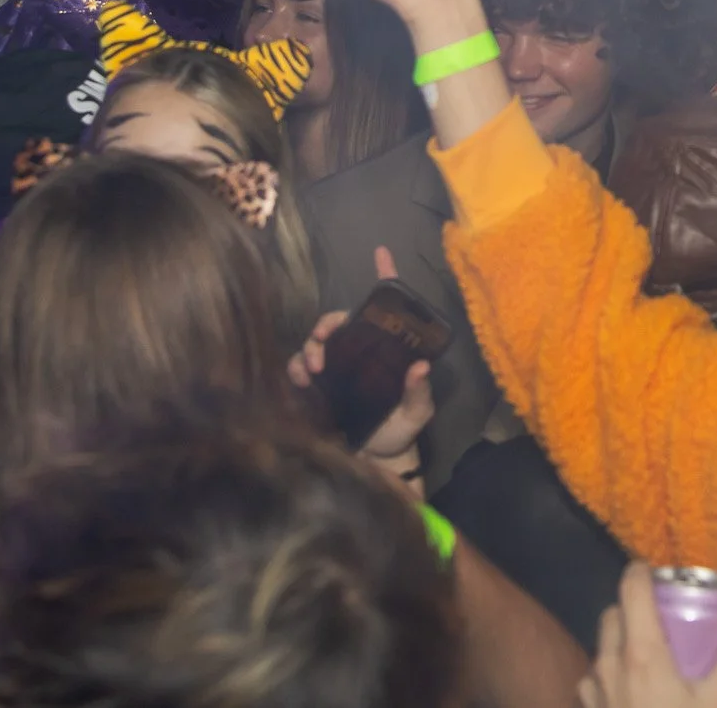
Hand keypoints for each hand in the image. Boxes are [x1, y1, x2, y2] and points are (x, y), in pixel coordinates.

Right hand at [287, 248, 435, 463]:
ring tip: (314, 369)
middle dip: (327, 323)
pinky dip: (295, 369)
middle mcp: (359, 353)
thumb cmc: (401, 429)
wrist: (378, 461)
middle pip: (338, 321)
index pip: (385, 309)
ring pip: (316, 342)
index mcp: (386, 350)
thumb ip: (419, 392)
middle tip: (325, 338)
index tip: (382, 253)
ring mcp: (337, 369)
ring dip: (310, 347)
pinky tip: (301, 381)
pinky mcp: (317, 388)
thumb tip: (421, 367)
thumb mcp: (417, 412)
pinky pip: (299, 369)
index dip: (385, 278)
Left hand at [577, 564, 716, 707]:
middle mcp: (609, 663)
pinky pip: (592, 679)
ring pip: (600, 647)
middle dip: (633, 606)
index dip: (641, 570)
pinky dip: (608, 673)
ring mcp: (594, 691)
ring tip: (649, 654)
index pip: (631, 589)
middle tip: (662, 616)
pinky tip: (628, 691)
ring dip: (619, 641)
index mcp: (641, 652)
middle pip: (612, 614)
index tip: (658, 569)